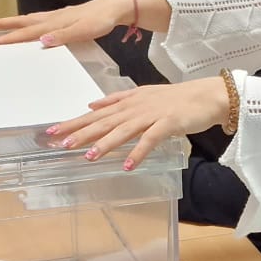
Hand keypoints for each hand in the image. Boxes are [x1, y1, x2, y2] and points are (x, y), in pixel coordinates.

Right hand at [0, 0, 137, 47]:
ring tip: (1, 24)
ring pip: (31, 19)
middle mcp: (54, 18)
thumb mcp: (84, 30)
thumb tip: (42, 41)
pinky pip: (41, 19)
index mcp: (55, 23)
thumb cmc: (102, 20)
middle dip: (5, 24)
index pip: (28, 32)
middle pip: (24, 21)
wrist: (116, 7)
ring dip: (15, 22)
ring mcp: (59, 16)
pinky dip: (30, 21)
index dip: (10, 37)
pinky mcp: (65, 16)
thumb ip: (63, 36)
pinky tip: (31, 24)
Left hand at [49, 77, 229, 169]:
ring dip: (106, 143)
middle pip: (104, 121)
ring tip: (89, 156)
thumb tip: (92, 105)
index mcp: (128, 101)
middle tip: (61, 144)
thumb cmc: (176, 98)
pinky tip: (127, 165)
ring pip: (124, 130)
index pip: (96, 113)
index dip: (74, 122)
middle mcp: (136, 107)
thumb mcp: (143, 95)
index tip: (53, 131)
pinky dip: (138, 152)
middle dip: (82, 133)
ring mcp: (152, 115)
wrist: (208, 95)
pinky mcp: (168, 123)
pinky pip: (150, 139)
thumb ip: (117, 99)